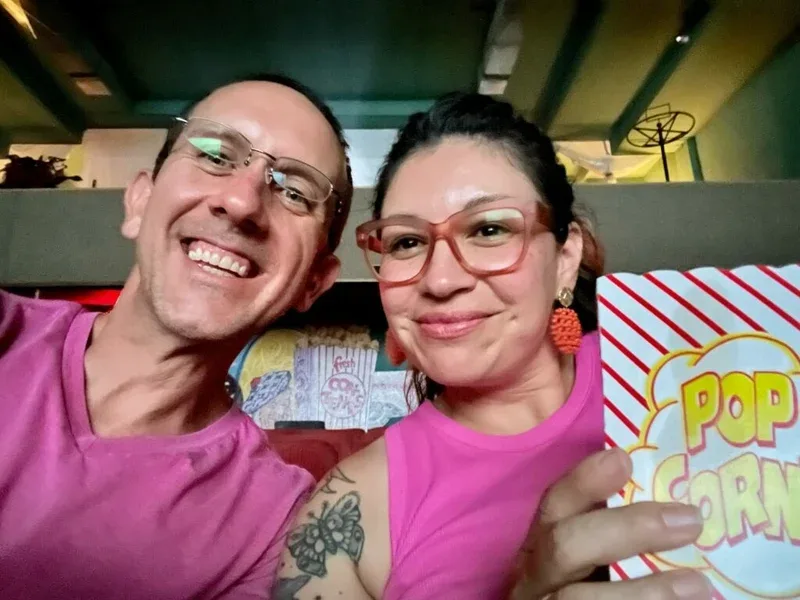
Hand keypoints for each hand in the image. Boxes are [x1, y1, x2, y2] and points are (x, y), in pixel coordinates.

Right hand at [511, 448, 711, 599]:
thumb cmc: (592, 595)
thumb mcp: (590, 565)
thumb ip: (613, 537)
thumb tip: (676, 508)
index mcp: (540, 548)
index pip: (553, 505)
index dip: (582, 482)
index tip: (623, 460)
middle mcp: (537, 579)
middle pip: (564, 546)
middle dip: (625, 530)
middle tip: (689, 521)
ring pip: (577, 599)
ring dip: (643, 591)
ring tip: (698, 585)